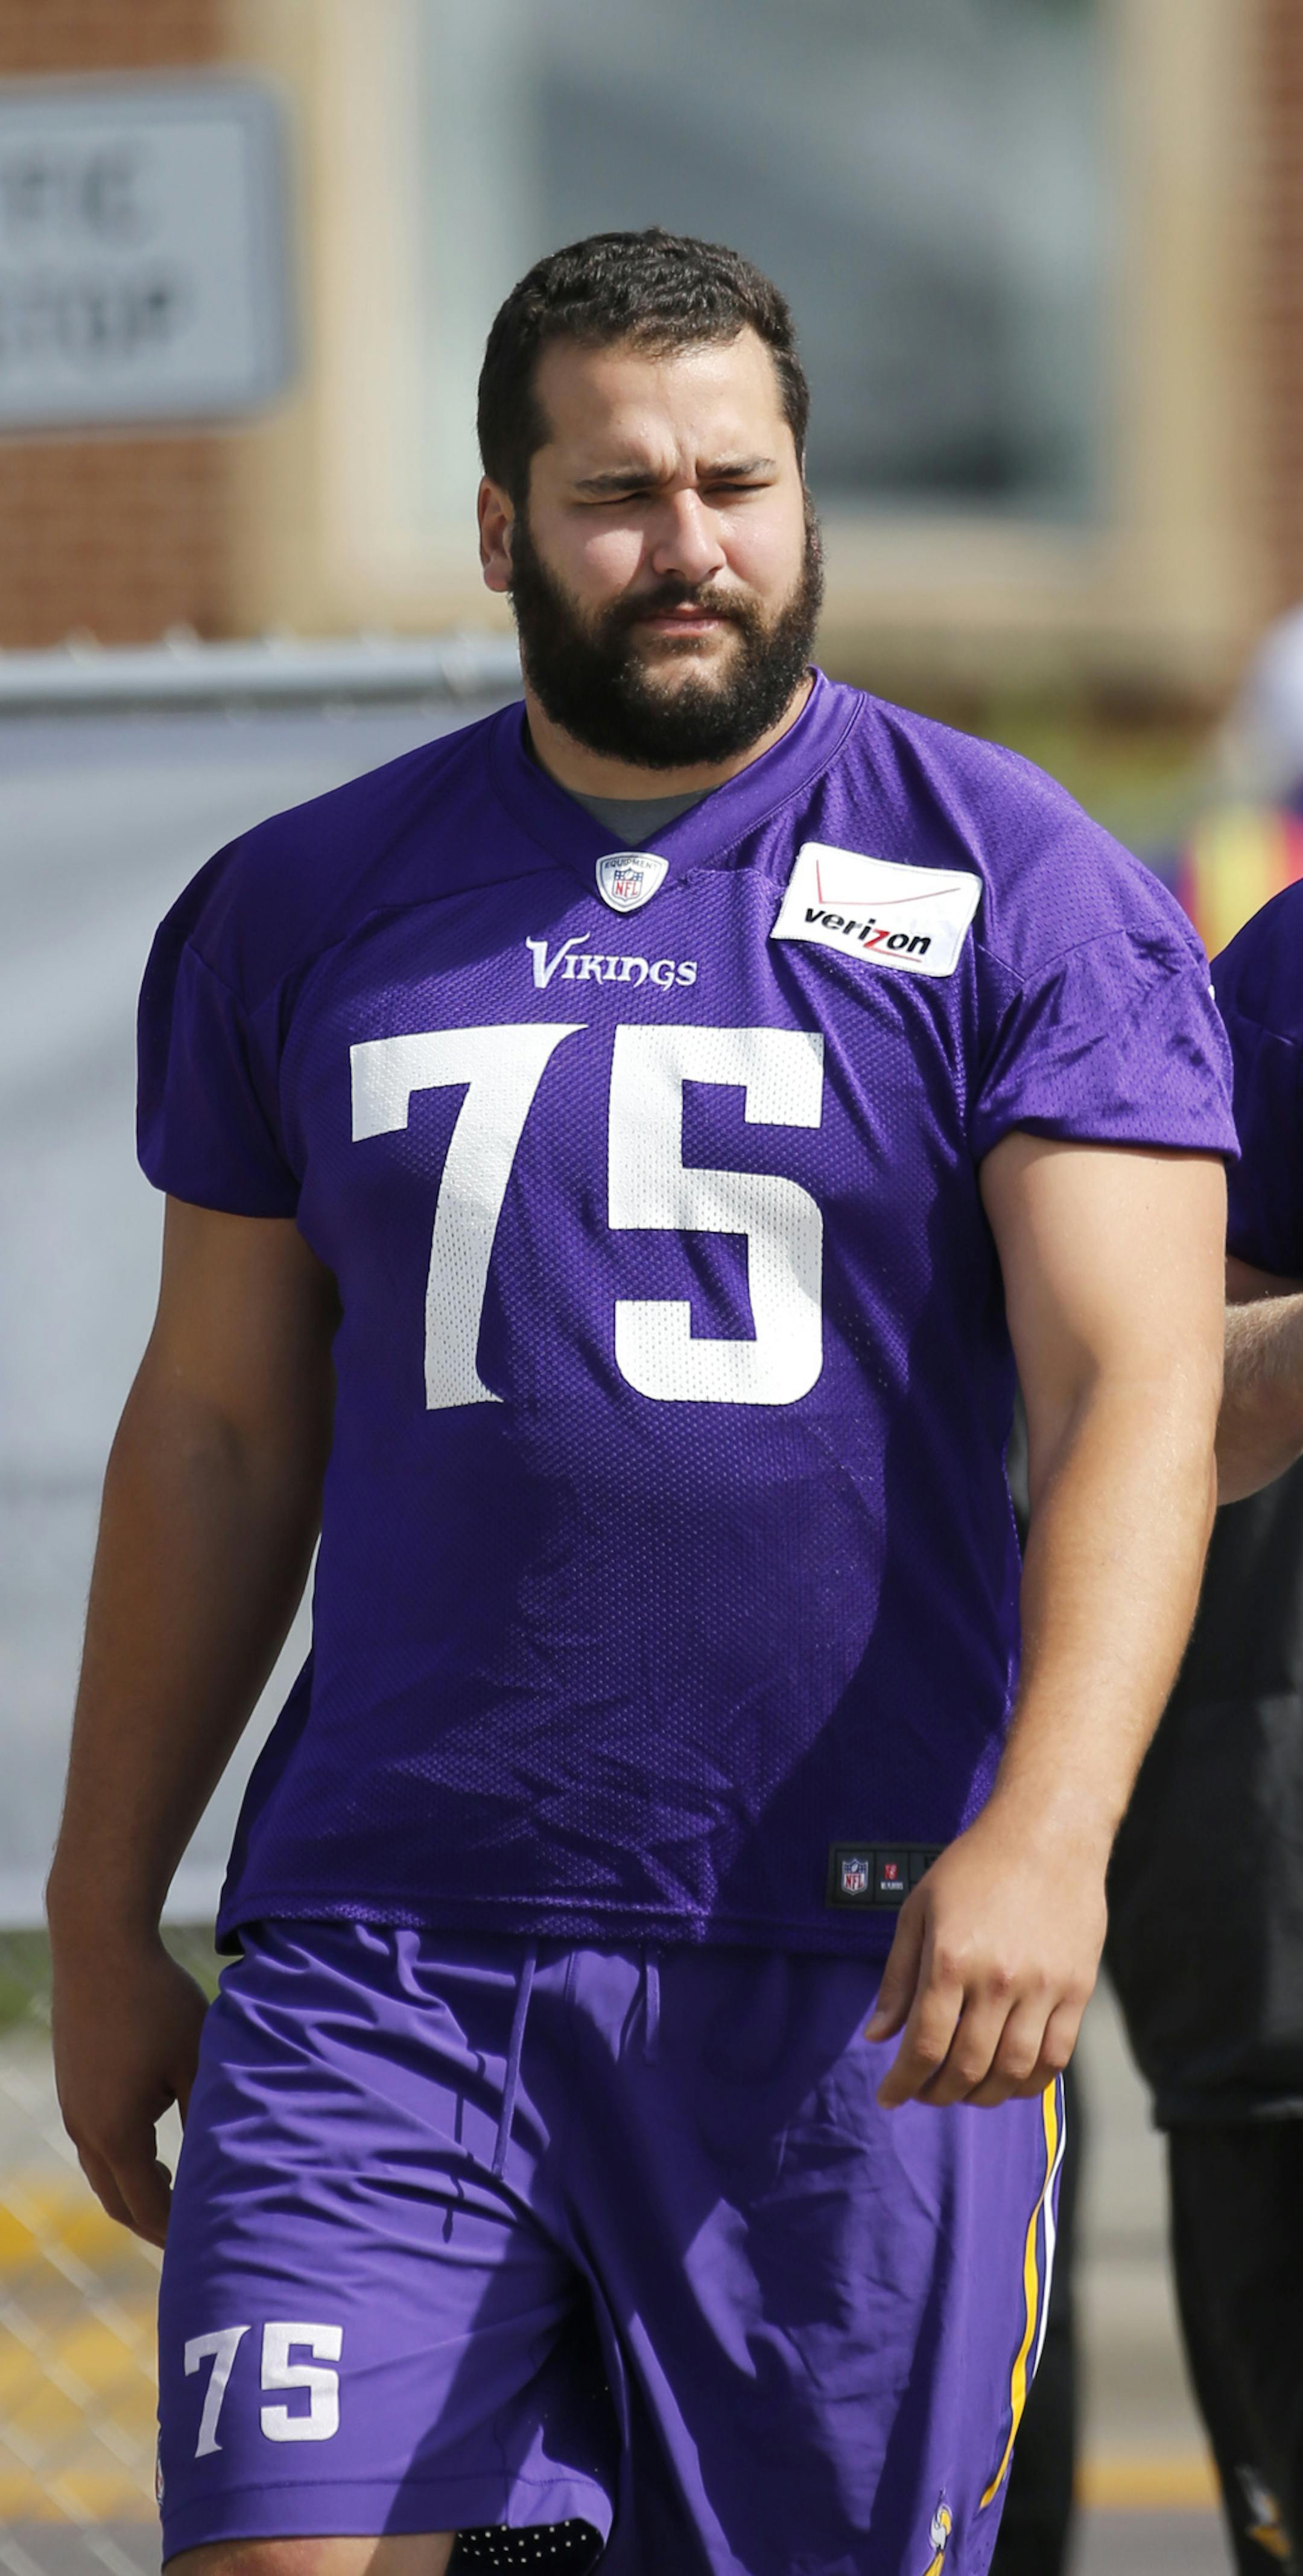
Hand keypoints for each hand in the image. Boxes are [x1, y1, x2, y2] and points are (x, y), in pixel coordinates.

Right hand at [50, 1931, 209, 2244]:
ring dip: (136, 2189)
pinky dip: (122, 2160)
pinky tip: (152, 2146)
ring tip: (176, 2192)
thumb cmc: (156, 2001)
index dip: (177, 2232)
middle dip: (153, 2223)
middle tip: (191, 2236)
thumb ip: (207, 2116)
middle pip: (118, 2201)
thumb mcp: (196, 2060)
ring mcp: (73, 2108)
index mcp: (117, 2134)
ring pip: (102, 2172)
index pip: (148, 2206)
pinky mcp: (73, 2085)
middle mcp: (86, 2129)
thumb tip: (226, 2158)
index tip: (207, 2245)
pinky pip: (94, 2143)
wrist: (99, 1947)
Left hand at [864, 1806, 1105, 2108]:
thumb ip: (898, 1978)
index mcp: (951, 1959)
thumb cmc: (974, 1868)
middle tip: (924, 2093)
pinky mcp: (1077, 1990)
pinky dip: (1029, 2082)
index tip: (888, 2097)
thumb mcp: (919, 1911)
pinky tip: (1009, 2081)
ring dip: (982, 2096)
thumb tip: (877, 2036)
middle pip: (966, 2066)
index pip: (924, 2045)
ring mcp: (1042, 1988)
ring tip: (963, 2091)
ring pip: (1012, 2072)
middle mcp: (998, 1980)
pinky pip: (1055, 2058)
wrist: (1047, 1834)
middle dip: (938, 2093)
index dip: (903, 2082)